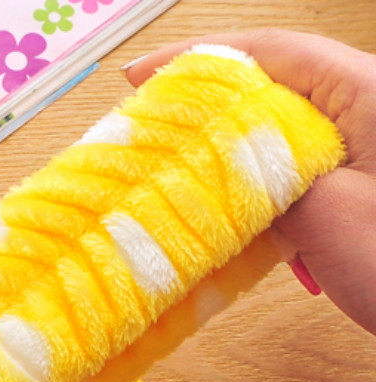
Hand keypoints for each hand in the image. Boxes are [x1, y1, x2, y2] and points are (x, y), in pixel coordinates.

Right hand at [124, 28, 375, 334]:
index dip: (200, 61)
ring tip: (176, 166)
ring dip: (229, 148)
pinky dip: (256, 184)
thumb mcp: (326, 217)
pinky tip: (228, 207)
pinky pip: (298, 169)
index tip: (139, 78)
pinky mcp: (364, 189)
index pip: (273, 53)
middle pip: (274, 87)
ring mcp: (367, 152)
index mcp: (369, 94)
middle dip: (207, 103)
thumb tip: (222, 166)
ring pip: (282, 132)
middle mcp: (369, 110)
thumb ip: (266, 177)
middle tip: (150, 127)